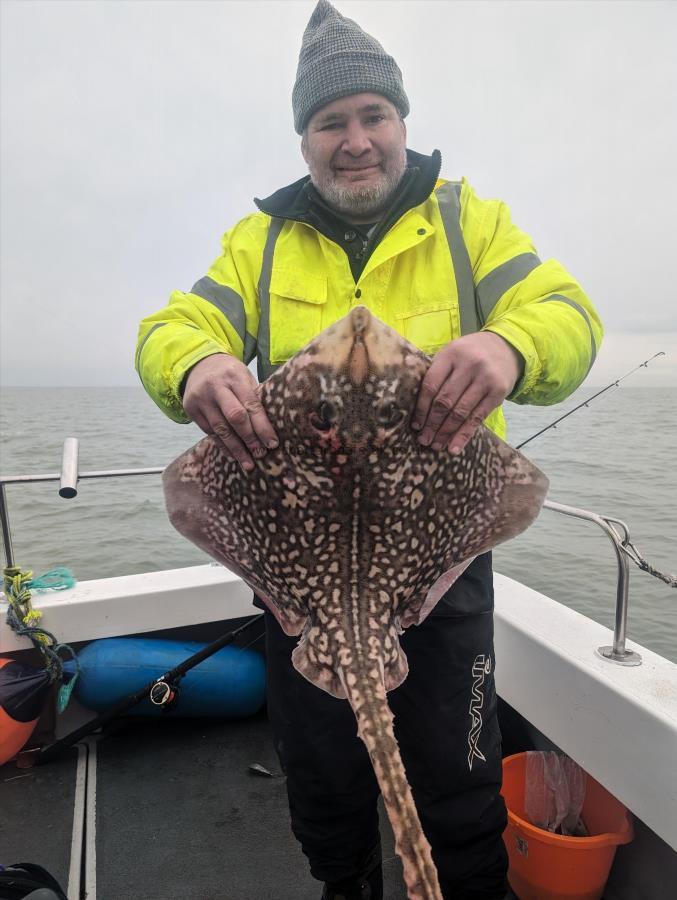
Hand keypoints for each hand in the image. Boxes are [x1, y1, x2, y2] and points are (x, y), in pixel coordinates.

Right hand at [182, 354, 277, 471]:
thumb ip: (255, 396)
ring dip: (236, 449)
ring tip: (248, 463)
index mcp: (234, 376)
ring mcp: (201, 399)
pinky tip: (233, 455)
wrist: (198, 364)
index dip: (263, 426)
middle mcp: (215, 387)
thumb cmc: (230, 374)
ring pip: (220, 429)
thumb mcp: (244, 376)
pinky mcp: (190, 409)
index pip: (251, 404)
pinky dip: (222, 446)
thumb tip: (273, 425)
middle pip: (235, 417)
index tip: (272, 443)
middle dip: (250, 438)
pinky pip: (209, 432)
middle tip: (261, 454)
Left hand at [412, 332, 522, 454]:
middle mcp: (469, 365)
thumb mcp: (451, 354)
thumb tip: (416, 407)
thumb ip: (436, 372)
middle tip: (424, 440)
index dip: (421, 408)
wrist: (506, 347)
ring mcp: (485, 379)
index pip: (431, 385)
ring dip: (446, 433)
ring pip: (460, 412)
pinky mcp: (498, 393)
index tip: (415, 425)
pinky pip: (477, 418)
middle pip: (445, 401)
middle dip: (432, 424)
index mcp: (451, 354)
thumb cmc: (470, 354)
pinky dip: (464, 435)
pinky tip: (454, 448)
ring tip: (436, 446)